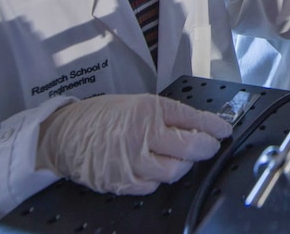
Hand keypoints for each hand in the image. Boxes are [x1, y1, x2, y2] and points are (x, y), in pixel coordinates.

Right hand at [36, 94, 231, 194]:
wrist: (64, 134)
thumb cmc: (103, 117)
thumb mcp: (138, 104)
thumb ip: (168, 116)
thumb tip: (201, 125)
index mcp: (148, 110)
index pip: (192, 118)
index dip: (214, 126)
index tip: (224, 130)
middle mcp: (141, 135)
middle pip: (190, 147)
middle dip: (206, 148)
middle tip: (210, 145)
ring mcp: (131, 161)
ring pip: (175, 171)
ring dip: (183, 165)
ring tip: (180, 157)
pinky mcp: (121, 182)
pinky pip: (153, 186)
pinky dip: (159, 178)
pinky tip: (155, 168)